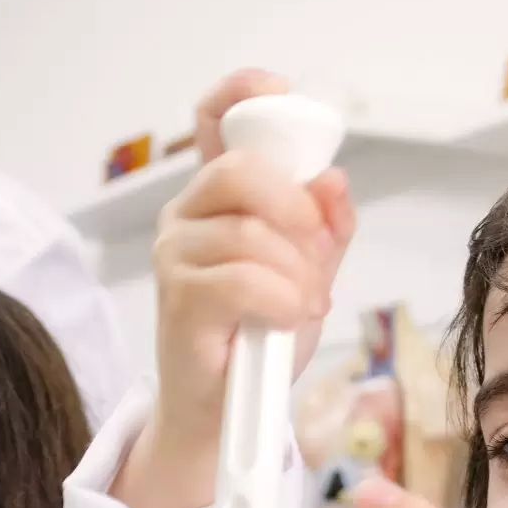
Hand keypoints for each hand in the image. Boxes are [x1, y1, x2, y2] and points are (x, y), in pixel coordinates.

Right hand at [113, 70, 356, 507]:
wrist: (226, 414)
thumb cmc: (260, 339)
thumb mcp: (310, 272)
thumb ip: (325, 226)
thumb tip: (332, 181)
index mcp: (218, 197)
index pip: (216, 119)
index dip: (244, 93)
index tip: (280, 94)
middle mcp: (186, 215)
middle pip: (240, 170)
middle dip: (295, 209)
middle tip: (316, 250)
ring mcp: (175, 255)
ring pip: (249, 232)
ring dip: (296, 272)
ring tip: (303, 304)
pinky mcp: (178, 300)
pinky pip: (243, 279)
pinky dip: (281, 300)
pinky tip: (288, 319)